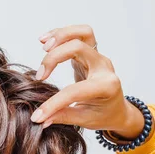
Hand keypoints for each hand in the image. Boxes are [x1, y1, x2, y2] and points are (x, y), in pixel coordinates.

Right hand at [30, 24, 143, 138]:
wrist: (117, 109)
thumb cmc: (103, 115)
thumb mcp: (84, 120)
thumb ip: (62, 117)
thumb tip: (39, 120)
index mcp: (106, 87)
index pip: (74, 91)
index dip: (52, 104)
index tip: (37, 116)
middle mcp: (104, 68)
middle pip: (79, 48)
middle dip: (55, 57)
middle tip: (40, 75)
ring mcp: (98, 58)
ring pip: (83, 33)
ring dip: (61, 36)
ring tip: (43, 46)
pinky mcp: (90, 53)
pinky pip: (78, 35)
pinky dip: (61, 34)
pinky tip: (44, 40)